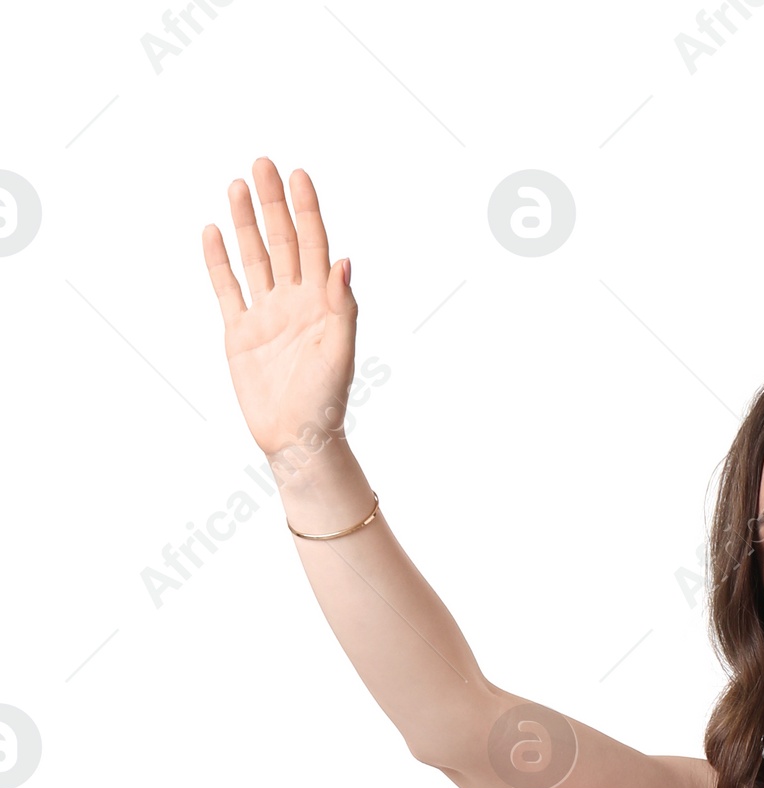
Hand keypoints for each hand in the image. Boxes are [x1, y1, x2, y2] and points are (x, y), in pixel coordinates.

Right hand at [202, 158, 356, 467]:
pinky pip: (227, 288)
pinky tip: (214, 230)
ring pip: (254, 258)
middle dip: (273, 204)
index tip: (298, 175)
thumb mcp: (339, 353)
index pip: (315, 246)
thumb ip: (342, 307)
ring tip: (237, 185)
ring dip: (245, 223)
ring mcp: (265, 314)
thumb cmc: (327, 402)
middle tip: (262, 164)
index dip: (307, 211)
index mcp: (322, 304)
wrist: (296, 440)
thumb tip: (343, 261)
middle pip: (282, 242)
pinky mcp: (240, 332)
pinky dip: (220, 261)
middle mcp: (293, 302)